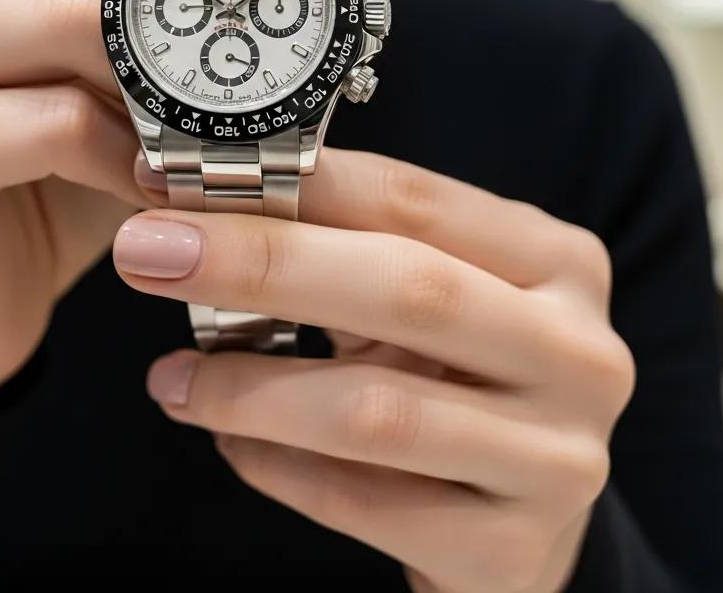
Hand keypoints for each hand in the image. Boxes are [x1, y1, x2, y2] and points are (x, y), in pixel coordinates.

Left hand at [118, 147, 635, 591]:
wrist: (525, 508)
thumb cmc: (457, 370)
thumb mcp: (422, 290)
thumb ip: (339, 242)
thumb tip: (192, 197)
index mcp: (554, 260)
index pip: (411, 198)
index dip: (292, 182)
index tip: (181, 174)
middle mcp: (576, 350)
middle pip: (406, 287)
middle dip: (259, 263)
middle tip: (147, 252)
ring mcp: (557, 456)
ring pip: (377, 410)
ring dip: (248, 387)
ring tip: (170, 377)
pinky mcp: (512, 547)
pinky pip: (366, 503)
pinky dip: (278, 467)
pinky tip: (229, 442)